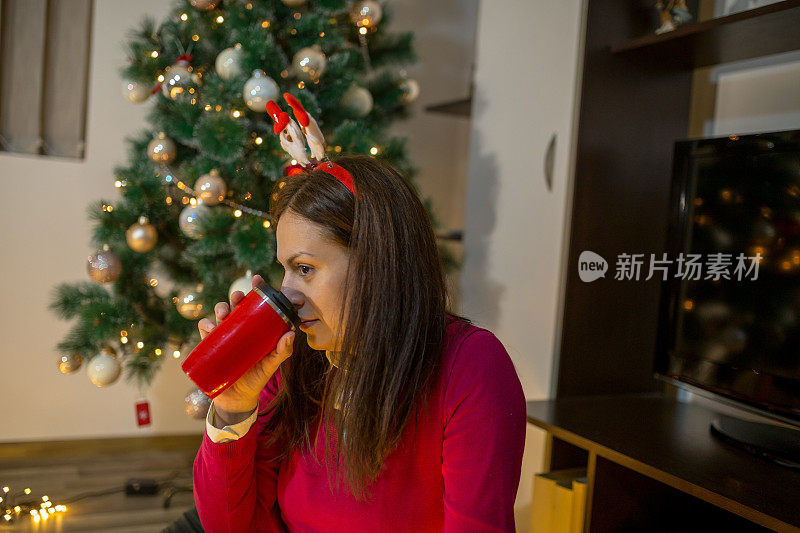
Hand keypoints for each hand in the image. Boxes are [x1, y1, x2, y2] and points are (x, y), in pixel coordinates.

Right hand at [197, 274, 294, 416]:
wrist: (237, 398)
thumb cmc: (257, 377)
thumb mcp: (272, 364)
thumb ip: (283, 351)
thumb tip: (291, 332)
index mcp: (256, 327)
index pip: (258, 304)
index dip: (258, 289)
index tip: (258, 279)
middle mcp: (240, 327)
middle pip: (237, 305)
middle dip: (237, 296)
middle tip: (238, 296)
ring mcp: (225, 335)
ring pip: (220, 313)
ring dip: (220, 308)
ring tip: (224, 313)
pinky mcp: (210, 344)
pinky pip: (205, 329)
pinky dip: (205, 325)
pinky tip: (209, 327)